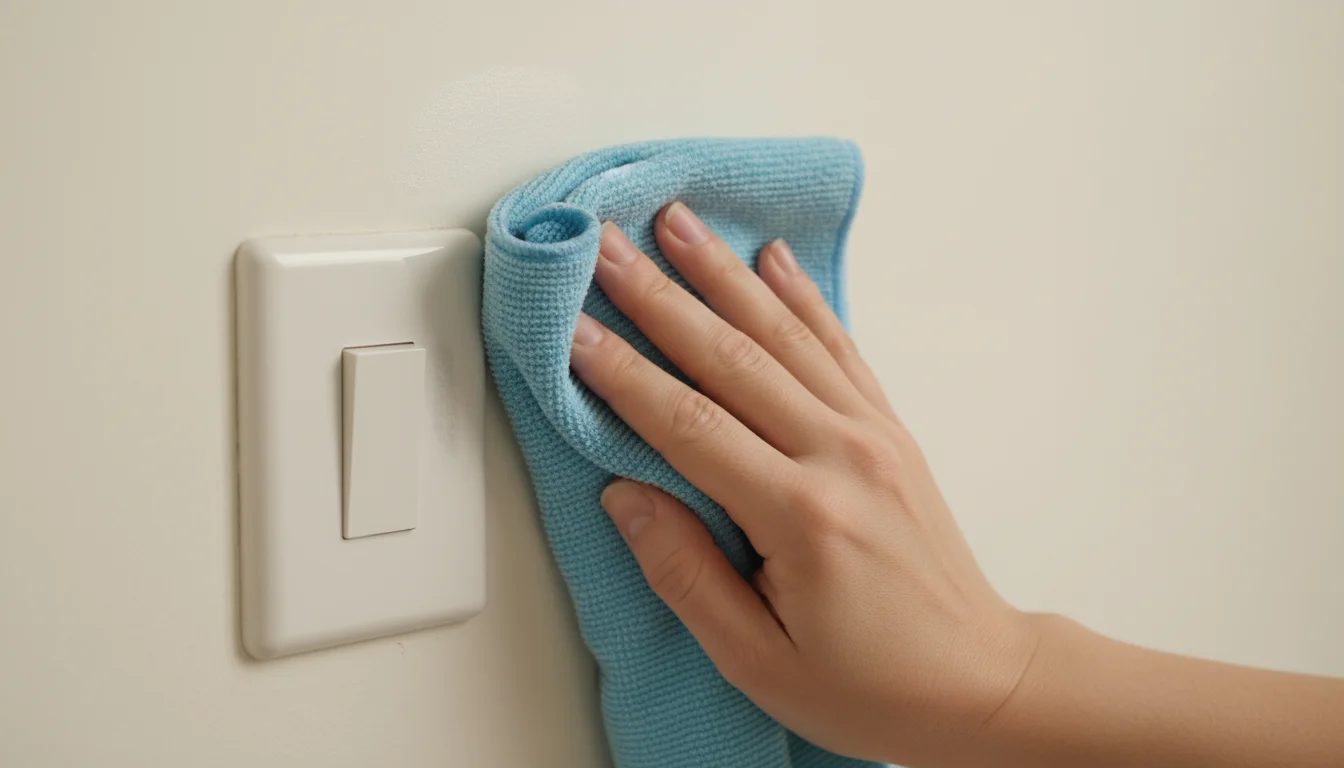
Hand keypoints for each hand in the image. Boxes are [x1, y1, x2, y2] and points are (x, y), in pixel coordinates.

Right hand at [568, 202, 1037, 764]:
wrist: (979, 685)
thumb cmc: (874, 687)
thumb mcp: (759, 661)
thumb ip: (685, 574)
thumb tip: (625, 497)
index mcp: (801, 516)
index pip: (690, 426)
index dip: (624, 375)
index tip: (574, 331)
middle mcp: (841, 457)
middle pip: (732, 358)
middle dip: (660, 296)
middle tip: (609, 245)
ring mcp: (871, 435)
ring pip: (784, 335)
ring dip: (724, 273)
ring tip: (678, 223)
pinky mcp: (890, 431)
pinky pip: (840, 347)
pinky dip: (804, 297)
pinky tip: (774, 259)